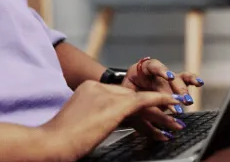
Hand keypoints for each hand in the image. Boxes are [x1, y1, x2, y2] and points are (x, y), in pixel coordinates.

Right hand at [40, 81, 182, 161]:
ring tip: (177, 118)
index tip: (147, 115)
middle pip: (130, 96)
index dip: (135, 106)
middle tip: (169, 116)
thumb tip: (97, 127)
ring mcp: (105, 95)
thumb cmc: (59, 140)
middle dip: (150, 108)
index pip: (117, 95)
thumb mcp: (77, 123)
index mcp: (87, 89)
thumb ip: (90, 119)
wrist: (52, 142)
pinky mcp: (114, 105)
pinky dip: (160, 101)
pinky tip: (172, 104)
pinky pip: (143, 100)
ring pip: (139, 100)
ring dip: (160, 110)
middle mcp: (96, 87)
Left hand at [121, 57, 202, 112]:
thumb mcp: (129, 106)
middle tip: (178, 103)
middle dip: (173, 91)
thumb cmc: (124, 100)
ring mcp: (165, 79)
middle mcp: (154, 73)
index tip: (169, 77)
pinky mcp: (173, 86)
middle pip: (167, 78)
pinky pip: (184, 81)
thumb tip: (156, 128)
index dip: (161, 70)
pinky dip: (192, 81)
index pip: (151, 66)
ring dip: (182, 91)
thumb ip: (141, 113)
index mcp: (139, 71)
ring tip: (187, 100)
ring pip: (177, 80)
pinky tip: (199, 82)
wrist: (122, 101)